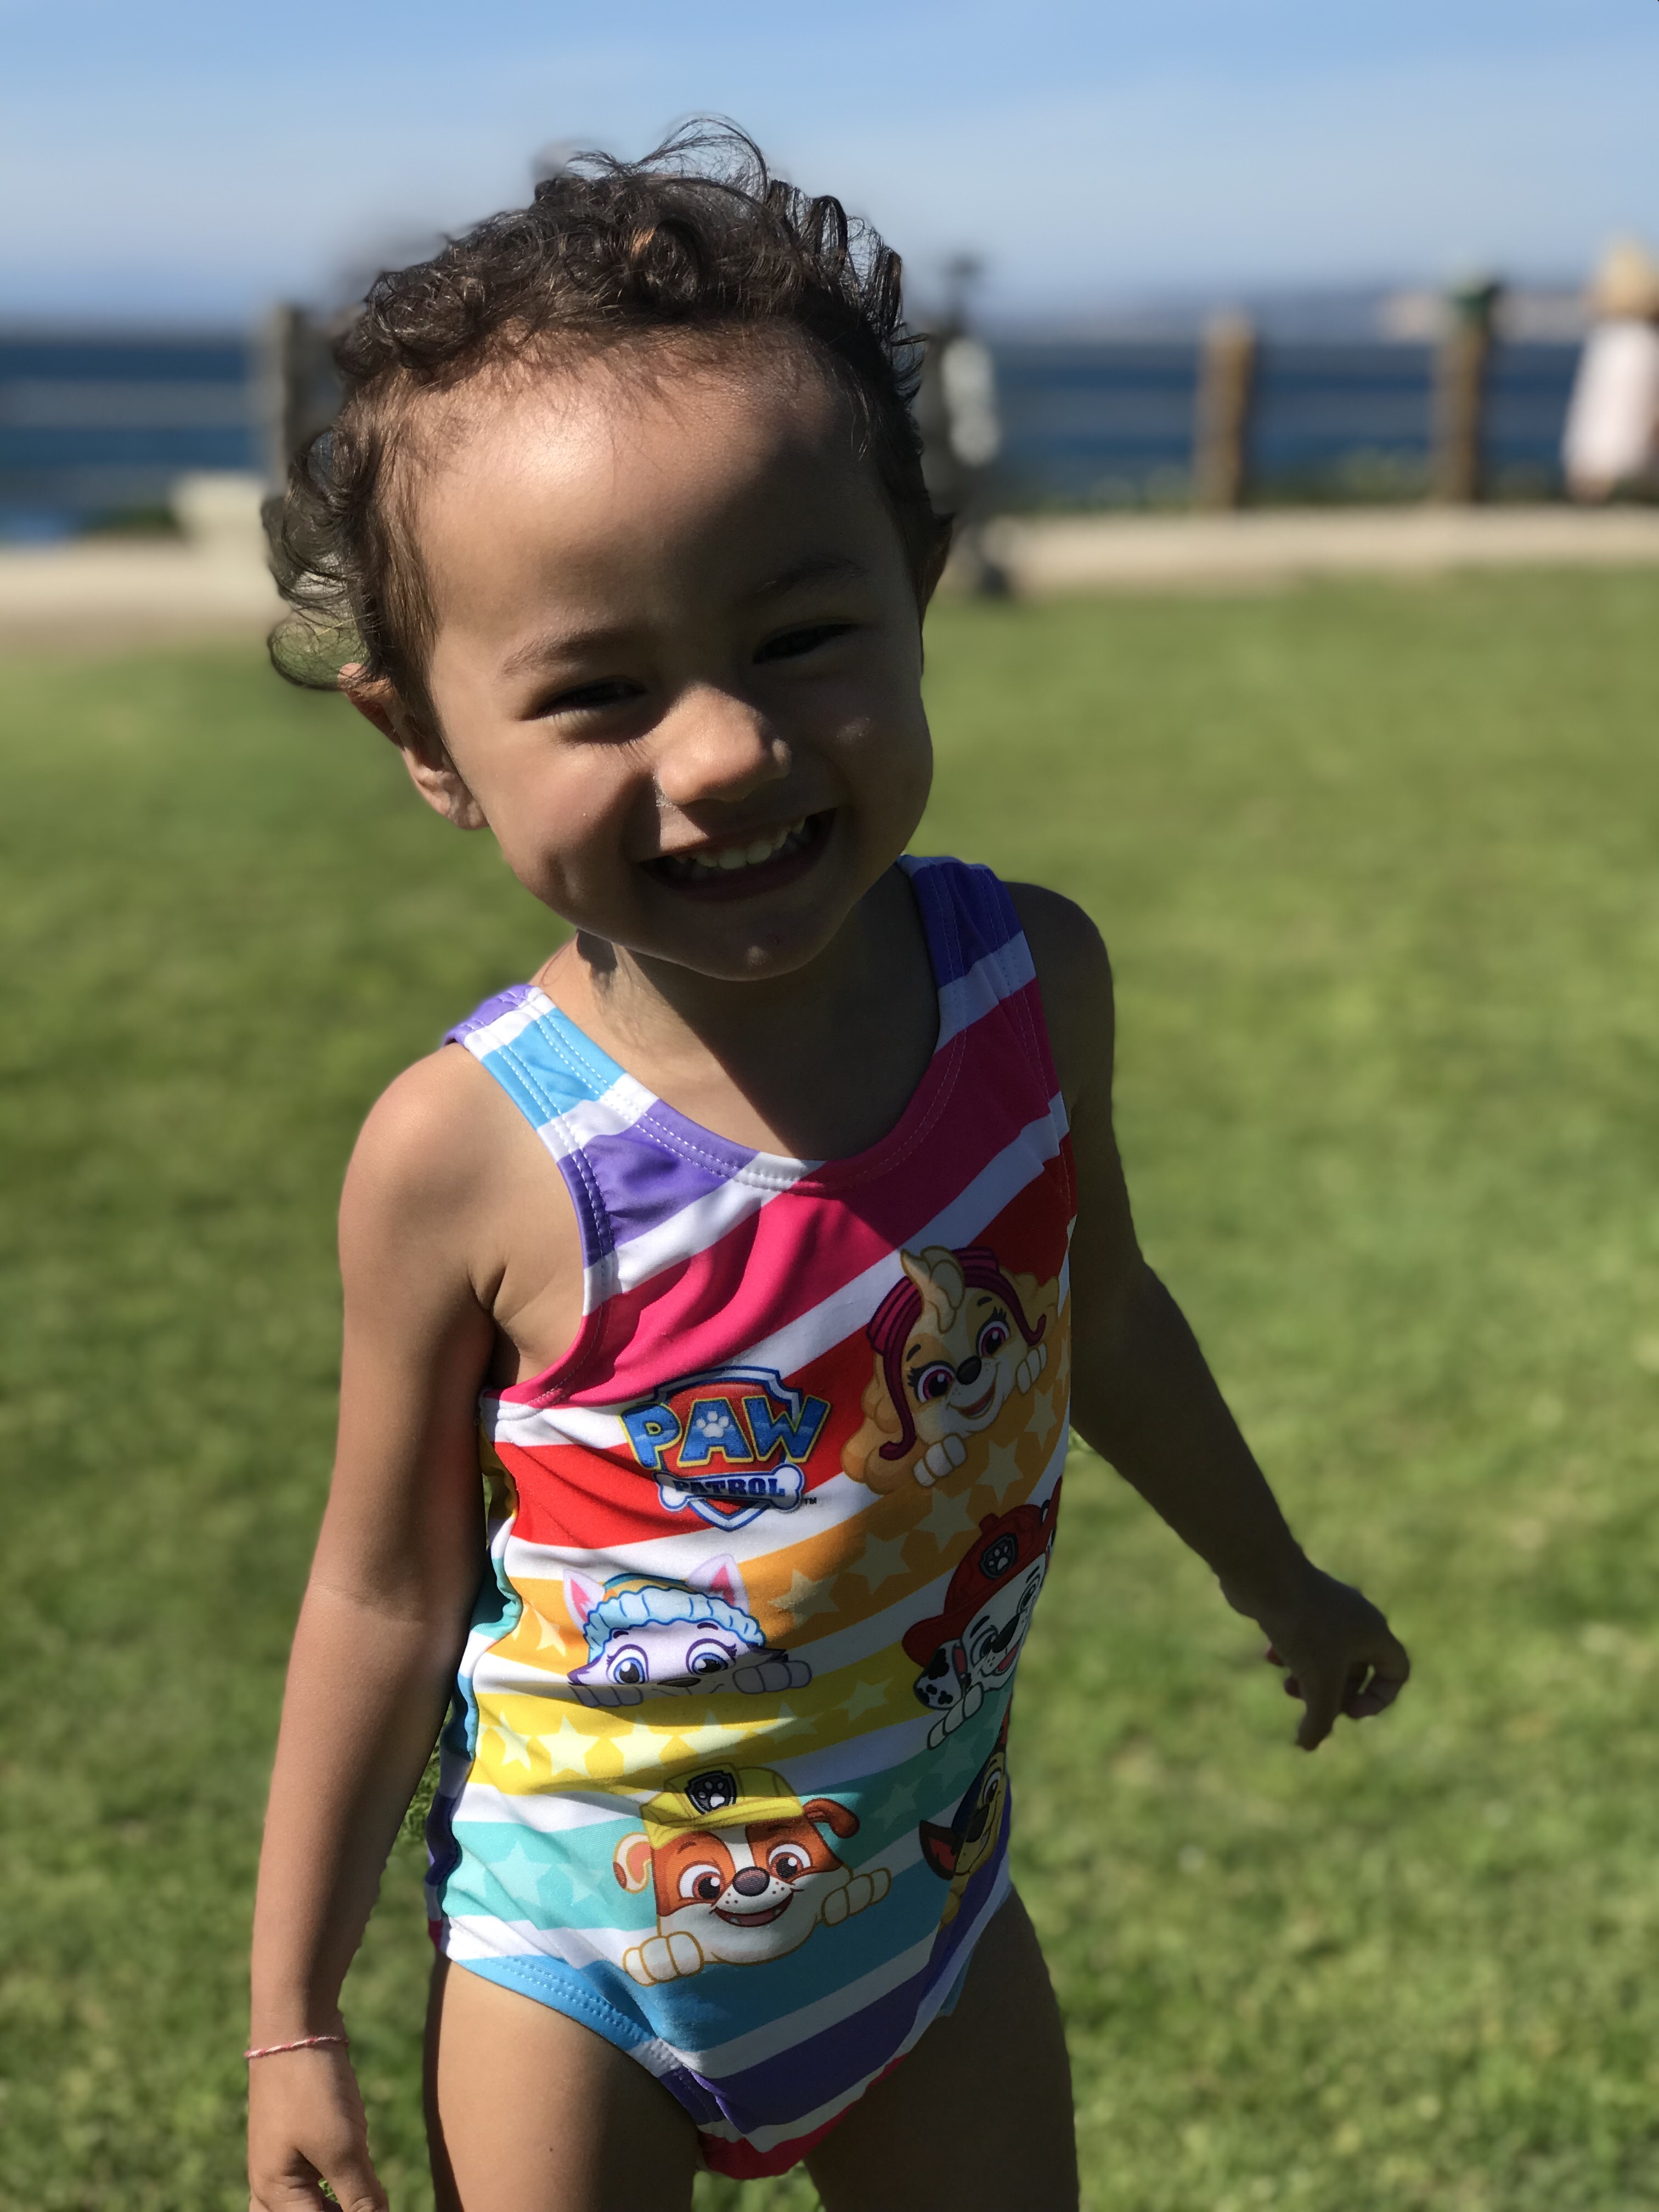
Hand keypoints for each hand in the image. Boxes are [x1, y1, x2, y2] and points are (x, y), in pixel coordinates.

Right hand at [248, 2044, 387, 2211]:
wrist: (296, 2024)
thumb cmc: (313, 2088)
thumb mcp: (343, 2147)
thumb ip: (360, 2196)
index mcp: (275, 2195)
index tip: (377, 2206)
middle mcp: (269, 2185)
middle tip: (370, 2202)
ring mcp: (278, 2160)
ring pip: (300, 2206)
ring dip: (332, 2204)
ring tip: (365, 2198)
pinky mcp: (293, 2137)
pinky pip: (307, 2182)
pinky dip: (330, 2189)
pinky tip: (354, 2176)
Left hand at [1223, 1561, 1409, 1750]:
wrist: (1264, 1574)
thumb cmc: (1302, 1626)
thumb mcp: (1317, 1683)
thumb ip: (1319, 1721)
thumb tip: (1307, 1745)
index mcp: (1374, 1632)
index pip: (1397, 1671)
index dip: (1379, 1699)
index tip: (1349, 1712)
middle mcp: (1355, 1617)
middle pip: (1357, 1669)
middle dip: (1334, 1693)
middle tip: (1312, 1704)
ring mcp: (1325, 1607)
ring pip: (1325, 1655)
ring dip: (1308, 1677)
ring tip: (1287, 1685)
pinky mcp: (1296, 1602)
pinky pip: (1301, 1638)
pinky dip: (1290, 1654)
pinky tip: (1270, 1656)